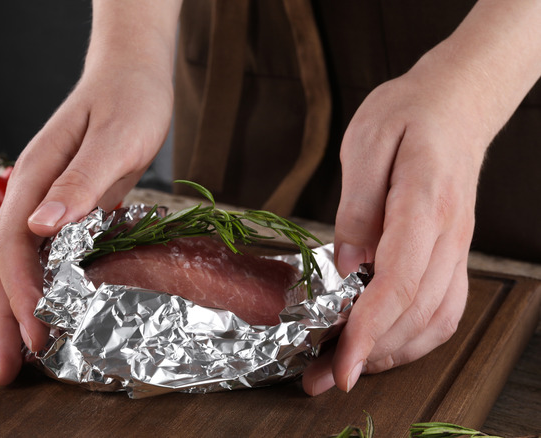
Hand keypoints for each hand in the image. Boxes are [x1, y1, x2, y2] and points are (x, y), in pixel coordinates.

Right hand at [0, 42, 175, 383]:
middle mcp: (30, 195)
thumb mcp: (116, 137)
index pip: (12, 245)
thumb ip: (81, 180)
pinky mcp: (62, 209)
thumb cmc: (128, 99)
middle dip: (0, 317)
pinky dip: (35, 292)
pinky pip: (39, 259)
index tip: (35, 330)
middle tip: (7, 369)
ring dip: (11, 312)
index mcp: (35, 177)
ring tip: (17, 357)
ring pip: (12, 265)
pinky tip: (45, 316)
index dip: (21, 292)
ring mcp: (42, 203)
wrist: (130, 74)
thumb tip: (42, 226)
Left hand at [302, 50, 488, 395]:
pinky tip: (384, 343)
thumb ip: (357, 206)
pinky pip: (444, 308)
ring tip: (345, 366)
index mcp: (424, 206)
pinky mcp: (453, 253)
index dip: (368, 331)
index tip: (342, 364)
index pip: (398, 284)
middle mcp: (449, 236)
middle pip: (416, 314)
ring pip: (435, 319)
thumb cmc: (408, 114)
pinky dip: (415, 336)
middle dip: (370, 354)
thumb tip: (347, 264)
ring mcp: (457, 248)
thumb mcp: (367, 143)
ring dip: (392, 352)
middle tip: (323, 377)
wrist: (457, 102)